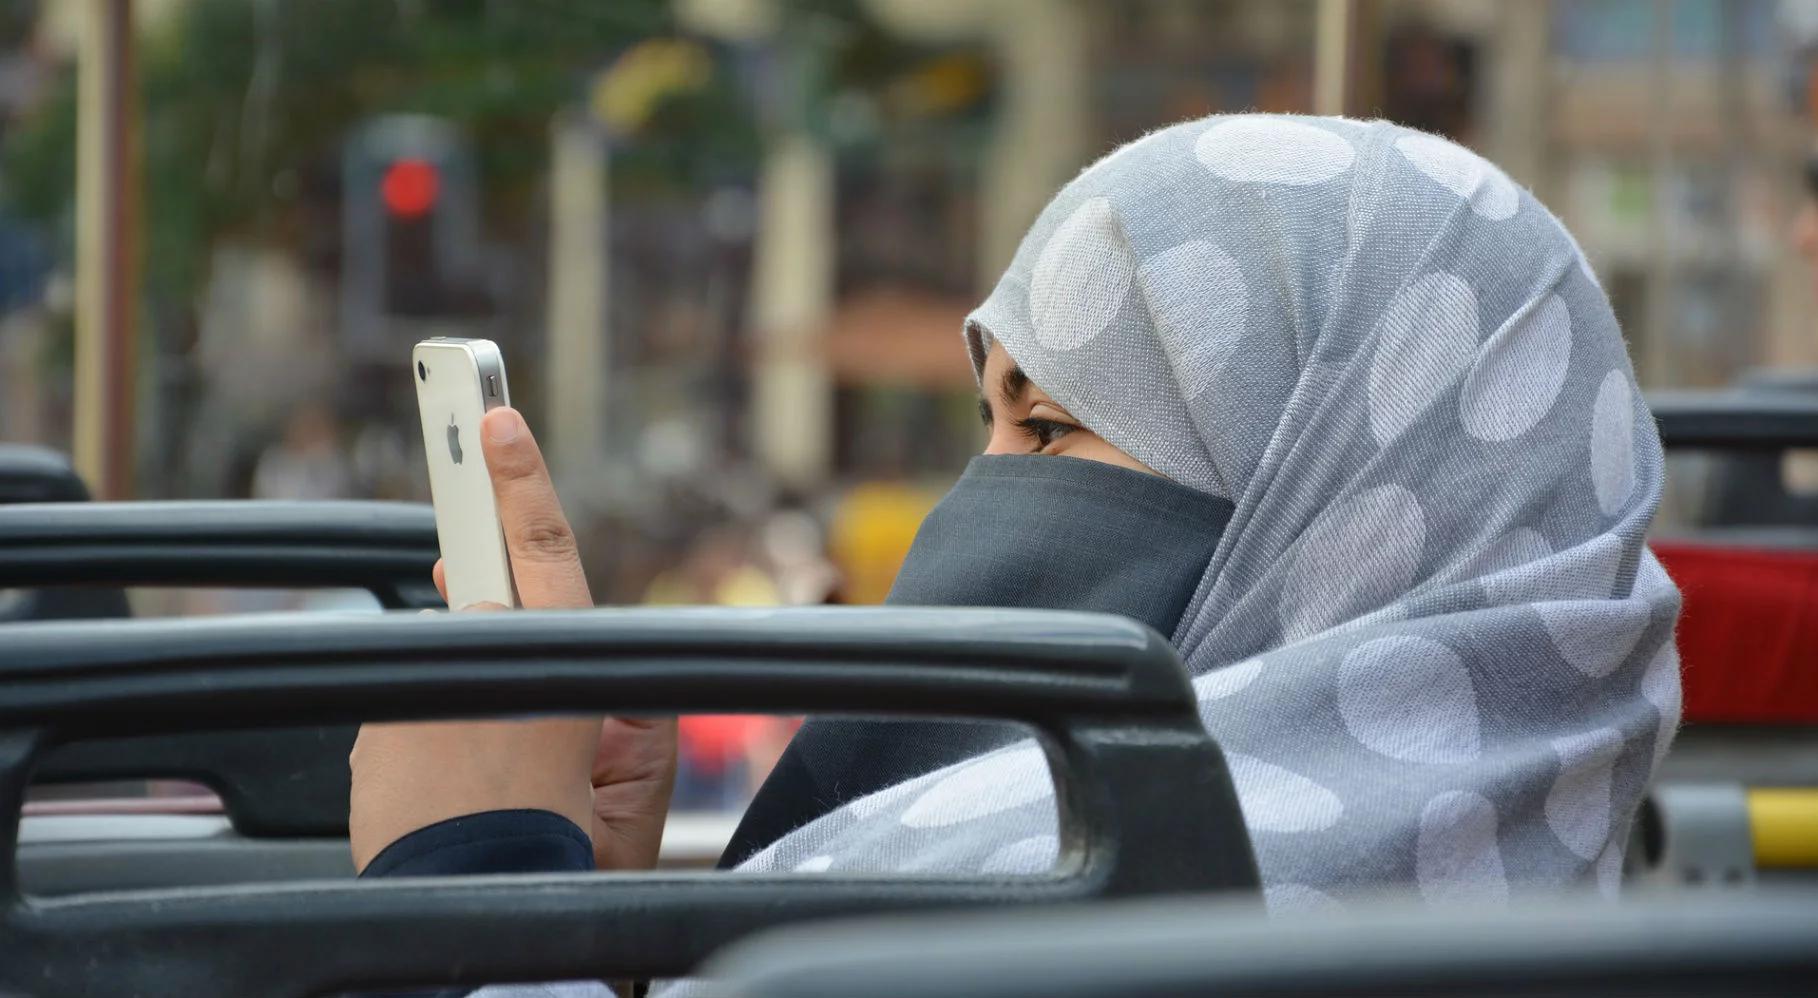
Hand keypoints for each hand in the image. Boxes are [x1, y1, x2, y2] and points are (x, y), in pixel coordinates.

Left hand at [349, 407, 677, 871]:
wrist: (487, 908)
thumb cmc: (576, 849)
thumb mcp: (634, 762)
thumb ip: (604, 680)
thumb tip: (525, 620)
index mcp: (561, 667)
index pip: (542, 548)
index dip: (520, 478)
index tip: (494, 417)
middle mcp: (483, 669)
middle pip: (480, 597)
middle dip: (482, 587)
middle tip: (481, 565)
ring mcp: (420, 700)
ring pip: (445, 669)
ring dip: (463, 709)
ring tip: (488, 784)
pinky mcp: (372, 734)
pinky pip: (403, 717)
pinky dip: (424, 746)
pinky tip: (450, 795)